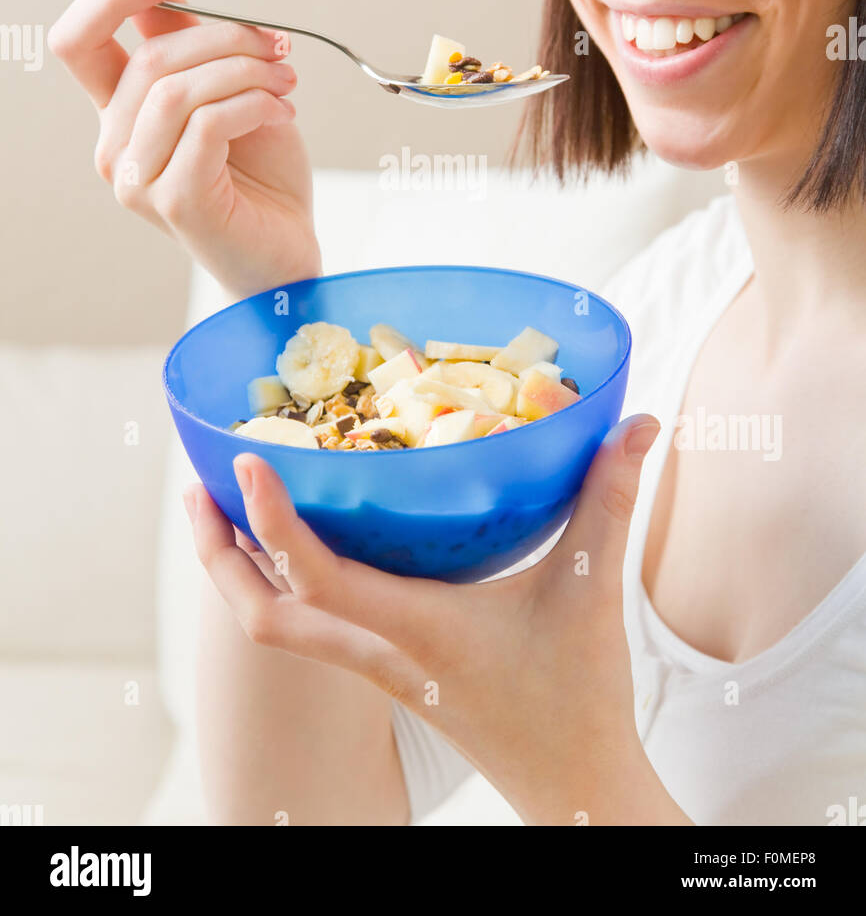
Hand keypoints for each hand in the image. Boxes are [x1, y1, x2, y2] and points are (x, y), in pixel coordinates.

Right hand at [48, 0, 321, 296]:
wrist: (286, 252)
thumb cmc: (259, 177)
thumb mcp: (228, 93)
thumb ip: (191, 46)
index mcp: (120, 115)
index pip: (77, 42)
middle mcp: (117, 147)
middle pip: (148, 58)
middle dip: (223, 36)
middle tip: (277, 47)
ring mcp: (140, 178)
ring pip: (177, 88)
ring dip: (245, 70)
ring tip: (286, 82)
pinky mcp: (175, 200)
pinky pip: (208, 124)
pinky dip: (254, 103)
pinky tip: (283, 111)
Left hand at [185, 412, 690, 824]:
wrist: (569, 782)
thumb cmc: (577, 695)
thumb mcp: (593, 589)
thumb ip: (610, 500)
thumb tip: (636, 421)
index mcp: (416, 631)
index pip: (319, 578)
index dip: (274, 521)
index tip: (247, 461)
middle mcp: (379, 651)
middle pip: (261, 615)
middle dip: (219, 552)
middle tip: (199, 486)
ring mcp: (375, 665)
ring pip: (275, 624)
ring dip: (237, 568)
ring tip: (221, 505)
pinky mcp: (384, 669)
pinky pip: (307, 624)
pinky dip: (280, 580)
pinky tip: (294, 542)